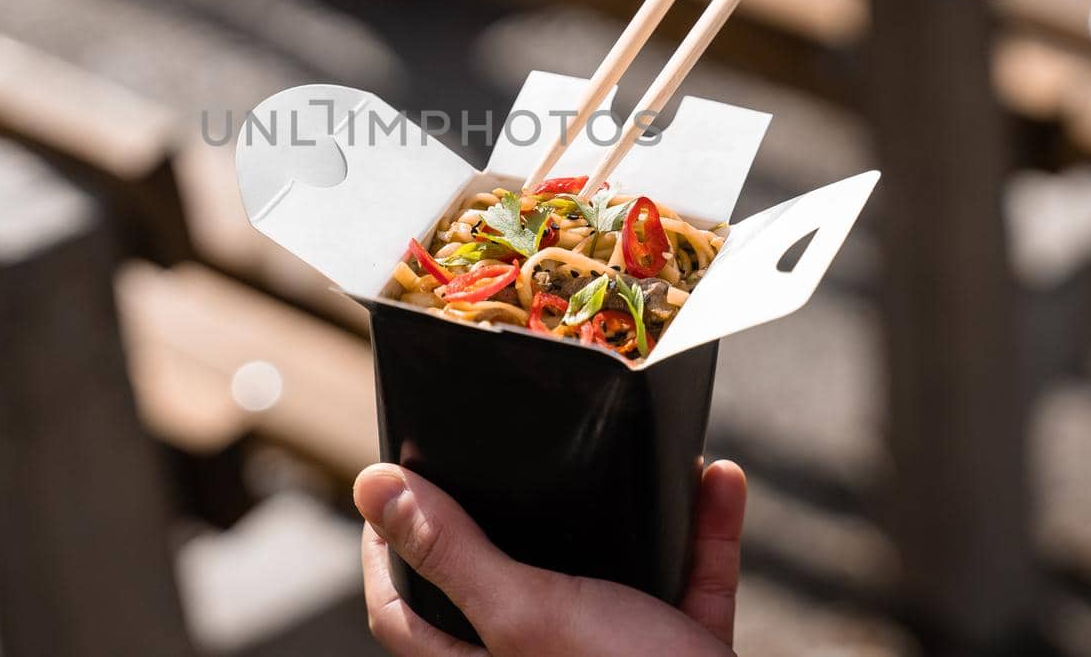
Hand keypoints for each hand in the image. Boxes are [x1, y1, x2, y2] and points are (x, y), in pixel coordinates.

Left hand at [353, 460, 746, 655]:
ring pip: (611, 570)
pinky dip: (707, 531)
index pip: (403, 611)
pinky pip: (693, 578)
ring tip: (626, 455)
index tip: (389, 488)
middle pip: (506, 582)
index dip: (383, 551)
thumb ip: (452, 553)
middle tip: (509, 453)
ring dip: (631, 510)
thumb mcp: (525, 611)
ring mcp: (615, 652)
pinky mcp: (682, 649)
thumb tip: (372, 489)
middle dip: (517, 513)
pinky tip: (718, 480)